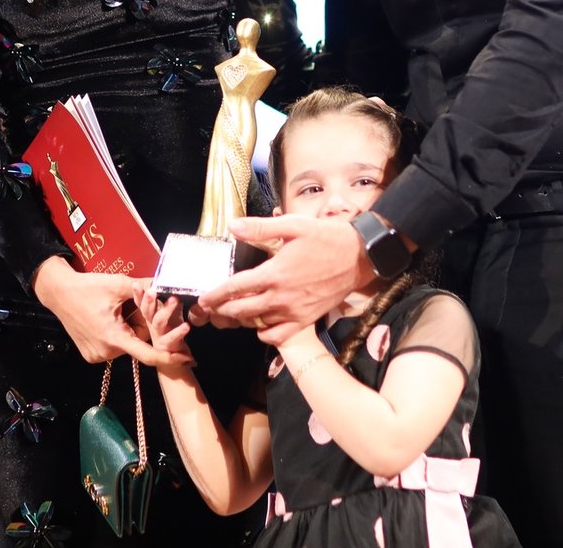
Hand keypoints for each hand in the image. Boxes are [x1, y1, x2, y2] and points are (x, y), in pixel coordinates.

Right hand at [32, 258, 189, 366]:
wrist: (58, 293)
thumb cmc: (88, 287)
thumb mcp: (119, 284)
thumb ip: (146, 287)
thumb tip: (170, 284)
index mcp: (114, 337)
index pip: (147, 354)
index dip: (169, 357)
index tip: (187, 358)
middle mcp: (106, 352)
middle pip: (136, 341)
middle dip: (141, 324)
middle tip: (131, 306)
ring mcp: (97, 356)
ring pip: (126, 343)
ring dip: (128, 328)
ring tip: (113, 309)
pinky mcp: (91, 354)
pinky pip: (113, 345)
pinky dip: (117, 332)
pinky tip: (106, 316)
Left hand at [197, 215, 373, 346]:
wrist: (359, 257)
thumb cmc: (326, 238)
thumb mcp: (294, 225)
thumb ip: (261, 228)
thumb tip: (233, 226)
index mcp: (274, 273)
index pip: (235, 288)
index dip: (215, 295)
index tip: (202, 300)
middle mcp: (281, 297)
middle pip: (241, 311)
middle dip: (221, 311)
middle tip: (209, 309)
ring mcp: (293, 312)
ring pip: (257, 325)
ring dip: (240, 321)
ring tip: (230, 314)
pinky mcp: (306, 320)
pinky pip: (278, 337)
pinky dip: (264, 334)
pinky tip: (260, 324)